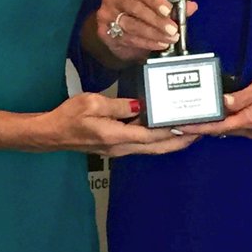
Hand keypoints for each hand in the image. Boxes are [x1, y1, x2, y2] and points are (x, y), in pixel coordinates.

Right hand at [39, 92, 198, 156]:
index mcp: (117, 136)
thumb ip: (118, 105)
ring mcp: (119, 148)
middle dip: (180, 140)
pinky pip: (143, 143)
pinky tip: (165, 129)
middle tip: (200, 131)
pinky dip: (158, 138)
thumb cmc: (68, 116)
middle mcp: (121, 147)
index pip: (152, 135)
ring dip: (172, 141)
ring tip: (189, 130)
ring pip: (152, 147)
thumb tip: (139, 105)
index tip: (191, 125)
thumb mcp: (91, 103)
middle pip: (158, 146)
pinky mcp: (117, 145)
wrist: (51, 133)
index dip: (174, 131)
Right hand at [95, 0, 197, 64]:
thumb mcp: (151, 4)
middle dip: (156, 20)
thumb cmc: (136, 12)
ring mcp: (106, 15)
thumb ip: (171, 5)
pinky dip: (146, 43)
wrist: (112, 27)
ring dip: (153, 34)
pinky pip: (128, 38)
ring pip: (132, 25)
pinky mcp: (104, 32)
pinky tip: (160, 45)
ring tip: (170, 39)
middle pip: (135, 9)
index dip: (154, 0)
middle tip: (173, 29)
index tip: (168, 10)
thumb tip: (192, 6)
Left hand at [182, 65, 251, 139]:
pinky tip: (215, 110)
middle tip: (179, 118)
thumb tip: (220, 104)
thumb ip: (240, 97)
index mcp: (251, 121)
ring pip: (228, 127)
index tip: (179, 127)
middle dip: (200, 125)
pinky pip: (236, 123)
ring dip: (211, 122)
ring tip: (192, 113)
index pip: (217, 127)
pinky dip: (223, 118)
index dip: (197, 127)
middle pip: (220, 130)